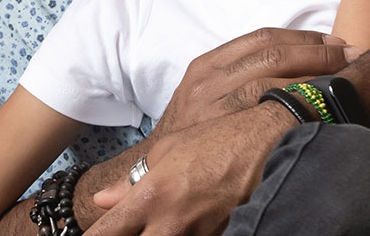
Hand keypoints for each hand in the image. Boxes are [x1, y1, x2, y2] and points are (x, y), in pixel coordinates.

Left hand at [87, 102, 290, 234]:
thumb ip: (131, 181)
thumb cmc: (215, 142)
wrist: (266, 146)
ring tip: (156, 222)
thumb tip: (103, 200)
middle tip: (125, 228)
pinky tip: (180, 224)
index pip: (108, 233)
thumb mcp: (166, 152)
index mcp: (150, 198)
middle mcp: (170, 224)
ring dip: (153, 235)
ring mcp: (197, 235)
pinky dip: (181, 235)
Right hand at [150, 27, 352, 137]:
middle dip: (317, 52)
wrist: (156, 167)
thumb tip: (295, 64)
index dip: (303, 37)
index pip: (262, 38)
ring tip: (346, 79)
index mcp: (207, 64)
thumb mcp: (205, 93)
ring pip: (272, 78)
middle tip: (352, 55)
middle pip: (272, 53)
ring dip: (314, 76)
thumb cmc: (192, 131)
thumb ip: (238, 75)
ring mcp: (213, 104)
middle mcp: (208, 79)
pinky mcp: (220, 129)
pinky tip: (322, 106)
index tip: (333, 42)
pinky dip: (298, 103)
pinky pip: (266, 110)